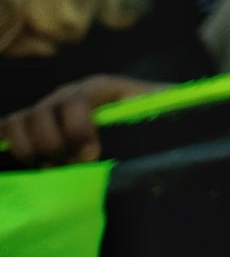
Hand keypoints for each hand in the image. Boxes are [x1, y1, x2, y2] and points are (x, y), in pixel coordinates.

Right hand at [0, 76, 164, 166]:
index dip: (79, 129)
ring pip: (18, 121)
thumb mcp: (163, 109)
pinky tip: (26, 165)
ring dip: (30, 149)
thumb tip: (185, 107)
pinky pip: (6, 128)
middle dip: (54, 145)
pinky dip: (9, 145)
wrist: (139, 117)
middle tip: (71, 168)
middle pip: (41, 114)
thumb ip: (168, 105)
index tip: (91, 156)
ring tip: (51, 168)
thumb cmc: (152, 115)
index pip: (76, 100)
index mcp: (99, 88)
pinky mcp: (31, 127)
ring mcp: (45, 110)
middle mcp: (66, 95)